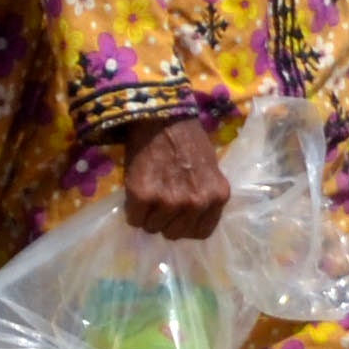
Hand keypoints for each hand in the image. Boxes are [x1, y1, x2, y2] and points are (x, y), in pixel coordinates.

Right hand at [119, 113, 227, 239]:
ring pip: (153, 228)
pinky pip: (134, 219)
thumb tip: (188, 218)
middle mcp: (196, 203)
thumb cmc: (187, 140)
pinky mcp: (143, 196)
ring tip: (149, 190)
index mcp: (217, 197)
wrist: (161, 115)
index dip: (186, 223)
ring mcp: (169, 201)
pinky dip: (132, 209)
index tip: (178, 212)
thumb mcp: (208, 170)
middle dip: (165, 219)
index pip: (201, 233)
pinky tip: (137, 189)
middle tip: (160, 198)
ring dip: (148, 214)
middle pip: (174, 233)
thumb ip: (203, 195)